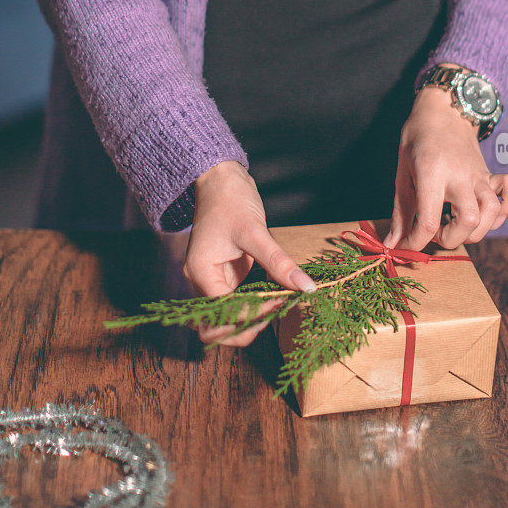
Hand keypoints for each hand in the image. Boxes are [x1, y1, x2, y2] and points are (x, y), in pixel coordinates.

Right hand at [184, 160, 316, 346]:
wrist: (220, 178)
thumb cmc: (231, 199)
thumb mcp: (256, 231)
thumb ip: (279, 262)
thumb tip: (306, 287)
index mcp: (201, 272)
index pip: (223, 314)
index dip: (252, 314)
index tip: (280, 300)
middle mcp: (201, 281)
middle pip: (216, 328)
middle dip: (247, 327)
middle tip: (277, 308)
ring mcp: (212, 279)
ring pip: (227, 318)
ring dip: (252, 318)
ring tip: (279, 302)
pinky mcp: (224, 275)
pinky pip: (237, 301)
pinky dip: (255, 304)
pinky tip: (276, 294)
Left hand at [385, 85, 507, 251]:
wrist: (444, 110)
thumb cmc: (418, 140)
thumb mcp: (401, 173)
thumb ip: (400, 212)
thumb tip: (392, 243)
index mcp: (432, 174)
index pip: (429, 221)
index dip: (415, 243)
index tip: (407, 246)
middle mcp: (460, 176)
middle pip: (469, 222)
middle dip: (451, 239)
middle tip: (434, 231)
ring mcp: (479, 176)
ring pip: (492, 213)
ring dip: (475, 231)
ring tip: (454, 225)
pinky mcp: (490, 177)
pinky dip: (503, 212)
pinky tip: (483, 214)